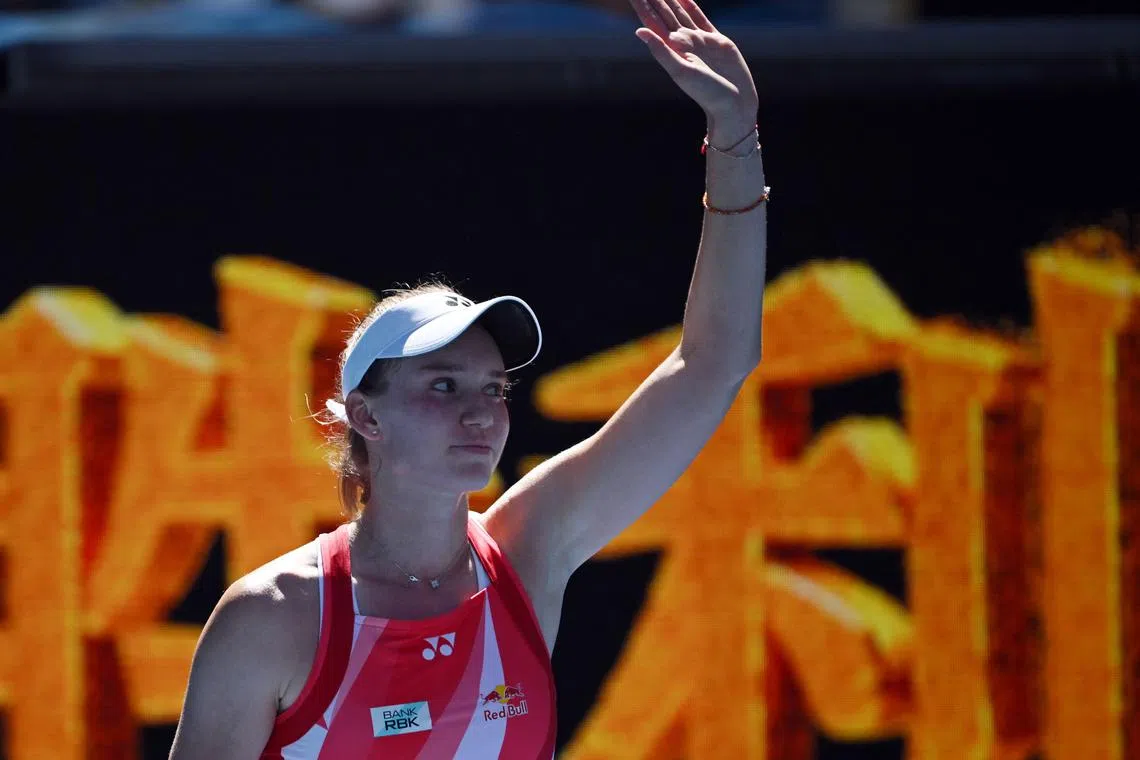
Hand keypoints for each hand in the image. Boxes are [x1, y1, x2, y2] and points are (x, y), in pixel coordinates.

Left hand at [631, 0, 758, 142]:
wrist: (734, 104)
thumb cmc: (707, 93)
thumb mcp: (681, 72)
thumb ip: (661, 51)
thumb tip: (639, 31)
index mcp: (671, 50)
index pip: (652, 22)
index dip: (642, 6)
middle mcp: (683, 43)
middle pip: (664, 14)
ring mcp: (699, 41)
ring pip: (680, 13)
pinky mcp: (716, 41)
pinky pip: (700, 18)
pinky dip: (691, 6)